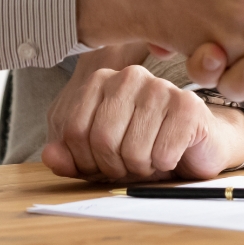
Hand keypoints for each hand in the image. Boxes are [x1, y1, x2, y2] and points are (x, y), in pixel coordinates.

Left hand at [40, 63, 243, 181]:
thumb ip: (71, 156)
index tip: (100, 165)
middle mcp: (129, 76)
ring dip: (141, 168)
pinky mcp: (187, 105)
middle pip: (102, 139)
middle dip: (113, 166)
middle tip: (128, 166)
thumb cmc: (143, 147)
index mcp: (102, 81)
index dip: (84, 160)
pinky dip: (164, 165)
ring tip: (150, 159)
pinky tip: (171, 155)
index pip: (73, 130)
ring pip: (132, 149)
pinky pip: (162, 154)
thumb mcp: (98, 156)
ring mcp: (160, 87)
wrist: (193, 146)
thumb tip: (50, 155)